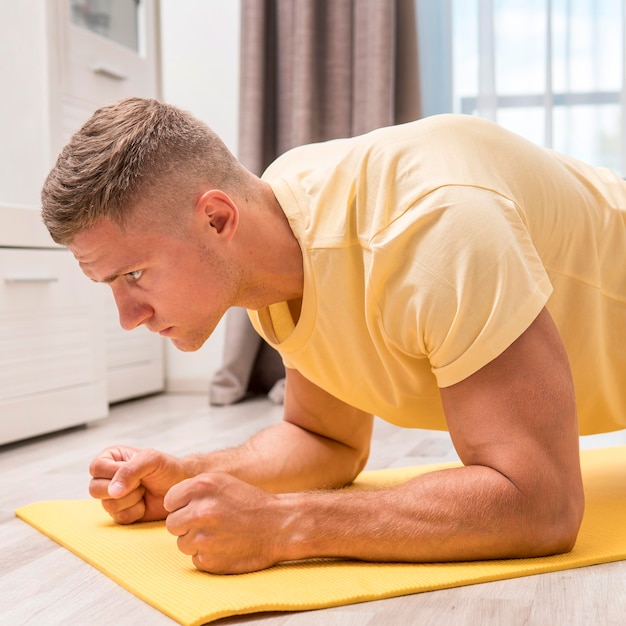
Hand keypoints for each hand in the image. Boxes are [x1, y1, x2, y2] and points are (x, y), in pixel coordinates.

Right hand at [89, 446, 188, 523]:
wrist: (181, 486)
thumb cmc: (167, 468)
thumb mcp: (150, 460)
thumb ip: (130, 470)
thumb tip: (112, 491)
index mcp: (111, 458)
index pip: (96, 468)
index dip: (116, 473)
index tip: (136, 473)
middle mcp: (107, 477)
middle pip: (95, 489)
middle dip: (124, 489)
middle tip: (141, 483)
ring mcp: (111, 497)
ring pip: (107, 505)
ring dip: (132, 500)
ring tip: (144, 491)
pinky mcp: (119, 513)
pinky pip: (119, 518)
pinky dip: (135, 512)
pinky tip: (145, 503)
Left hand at [164, 472, 284, 573]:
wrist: (278, 525)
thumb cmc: (250, 502)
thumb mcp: (222, 481)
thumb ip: (194, 489)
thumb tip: (170, 503)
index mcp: (201, 486)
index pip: (170, 500)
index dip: (182, 505)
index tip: (196, 507)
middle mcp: (199, 510)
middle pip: (172, 523)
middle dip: (187, 524)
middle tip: (210, 522)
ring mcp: (202, 538)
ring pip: (182, 543)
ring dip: (196, 540)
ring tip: (220, 533)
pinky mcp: (208, 560)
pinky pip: (195, 559)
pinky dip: (207, 555)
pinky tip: (225, 545)